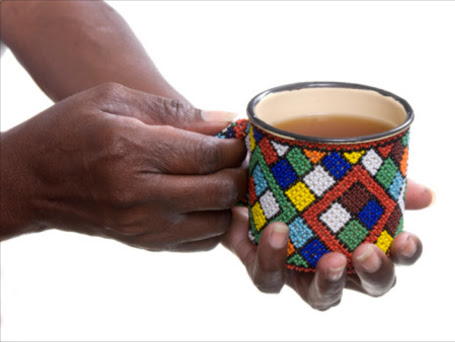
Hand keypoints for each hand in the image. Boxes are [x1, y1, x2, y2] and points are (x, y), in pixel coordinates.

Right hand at [0, 83, 245, 251]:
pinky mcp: (145, 243)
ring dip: (228, 199)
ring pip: (218, 222)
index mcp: (132, 152)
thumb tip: (225, 122)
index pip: (209, 155)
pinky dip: (212, 221)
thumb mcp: (115, 100)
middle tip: (237, 157)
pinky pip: (201, 242)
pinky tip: (202, 200)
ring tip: (220, 177)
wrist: (32, 180)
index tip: (239, 137)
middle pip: (220, 192)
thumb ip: (174, 111)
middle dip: (239, 172)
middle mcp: (140, 196)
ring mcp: (144, 227)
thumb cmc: (71, 130)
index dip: (234, 145)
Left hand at [222, 179, 432, 309]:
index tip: (408, 238)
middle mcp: (336, 265)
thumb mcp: (345, 175)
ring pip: (321, 297)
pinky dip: (272, 257)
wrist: (249, 177)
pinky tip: (277, 230)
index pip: (395, 259)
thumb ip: (385, 186)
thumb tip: (429, 196)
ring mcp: (301, 273)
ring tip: (330, 259)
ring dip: (329, 282)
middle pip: (368, 287)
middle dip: (375, 275)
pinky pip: (269, 278)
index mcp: (361, 243)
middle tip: (367, 254)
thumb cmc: (305, 182)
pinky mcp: (266, 269)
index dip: (406, 255)